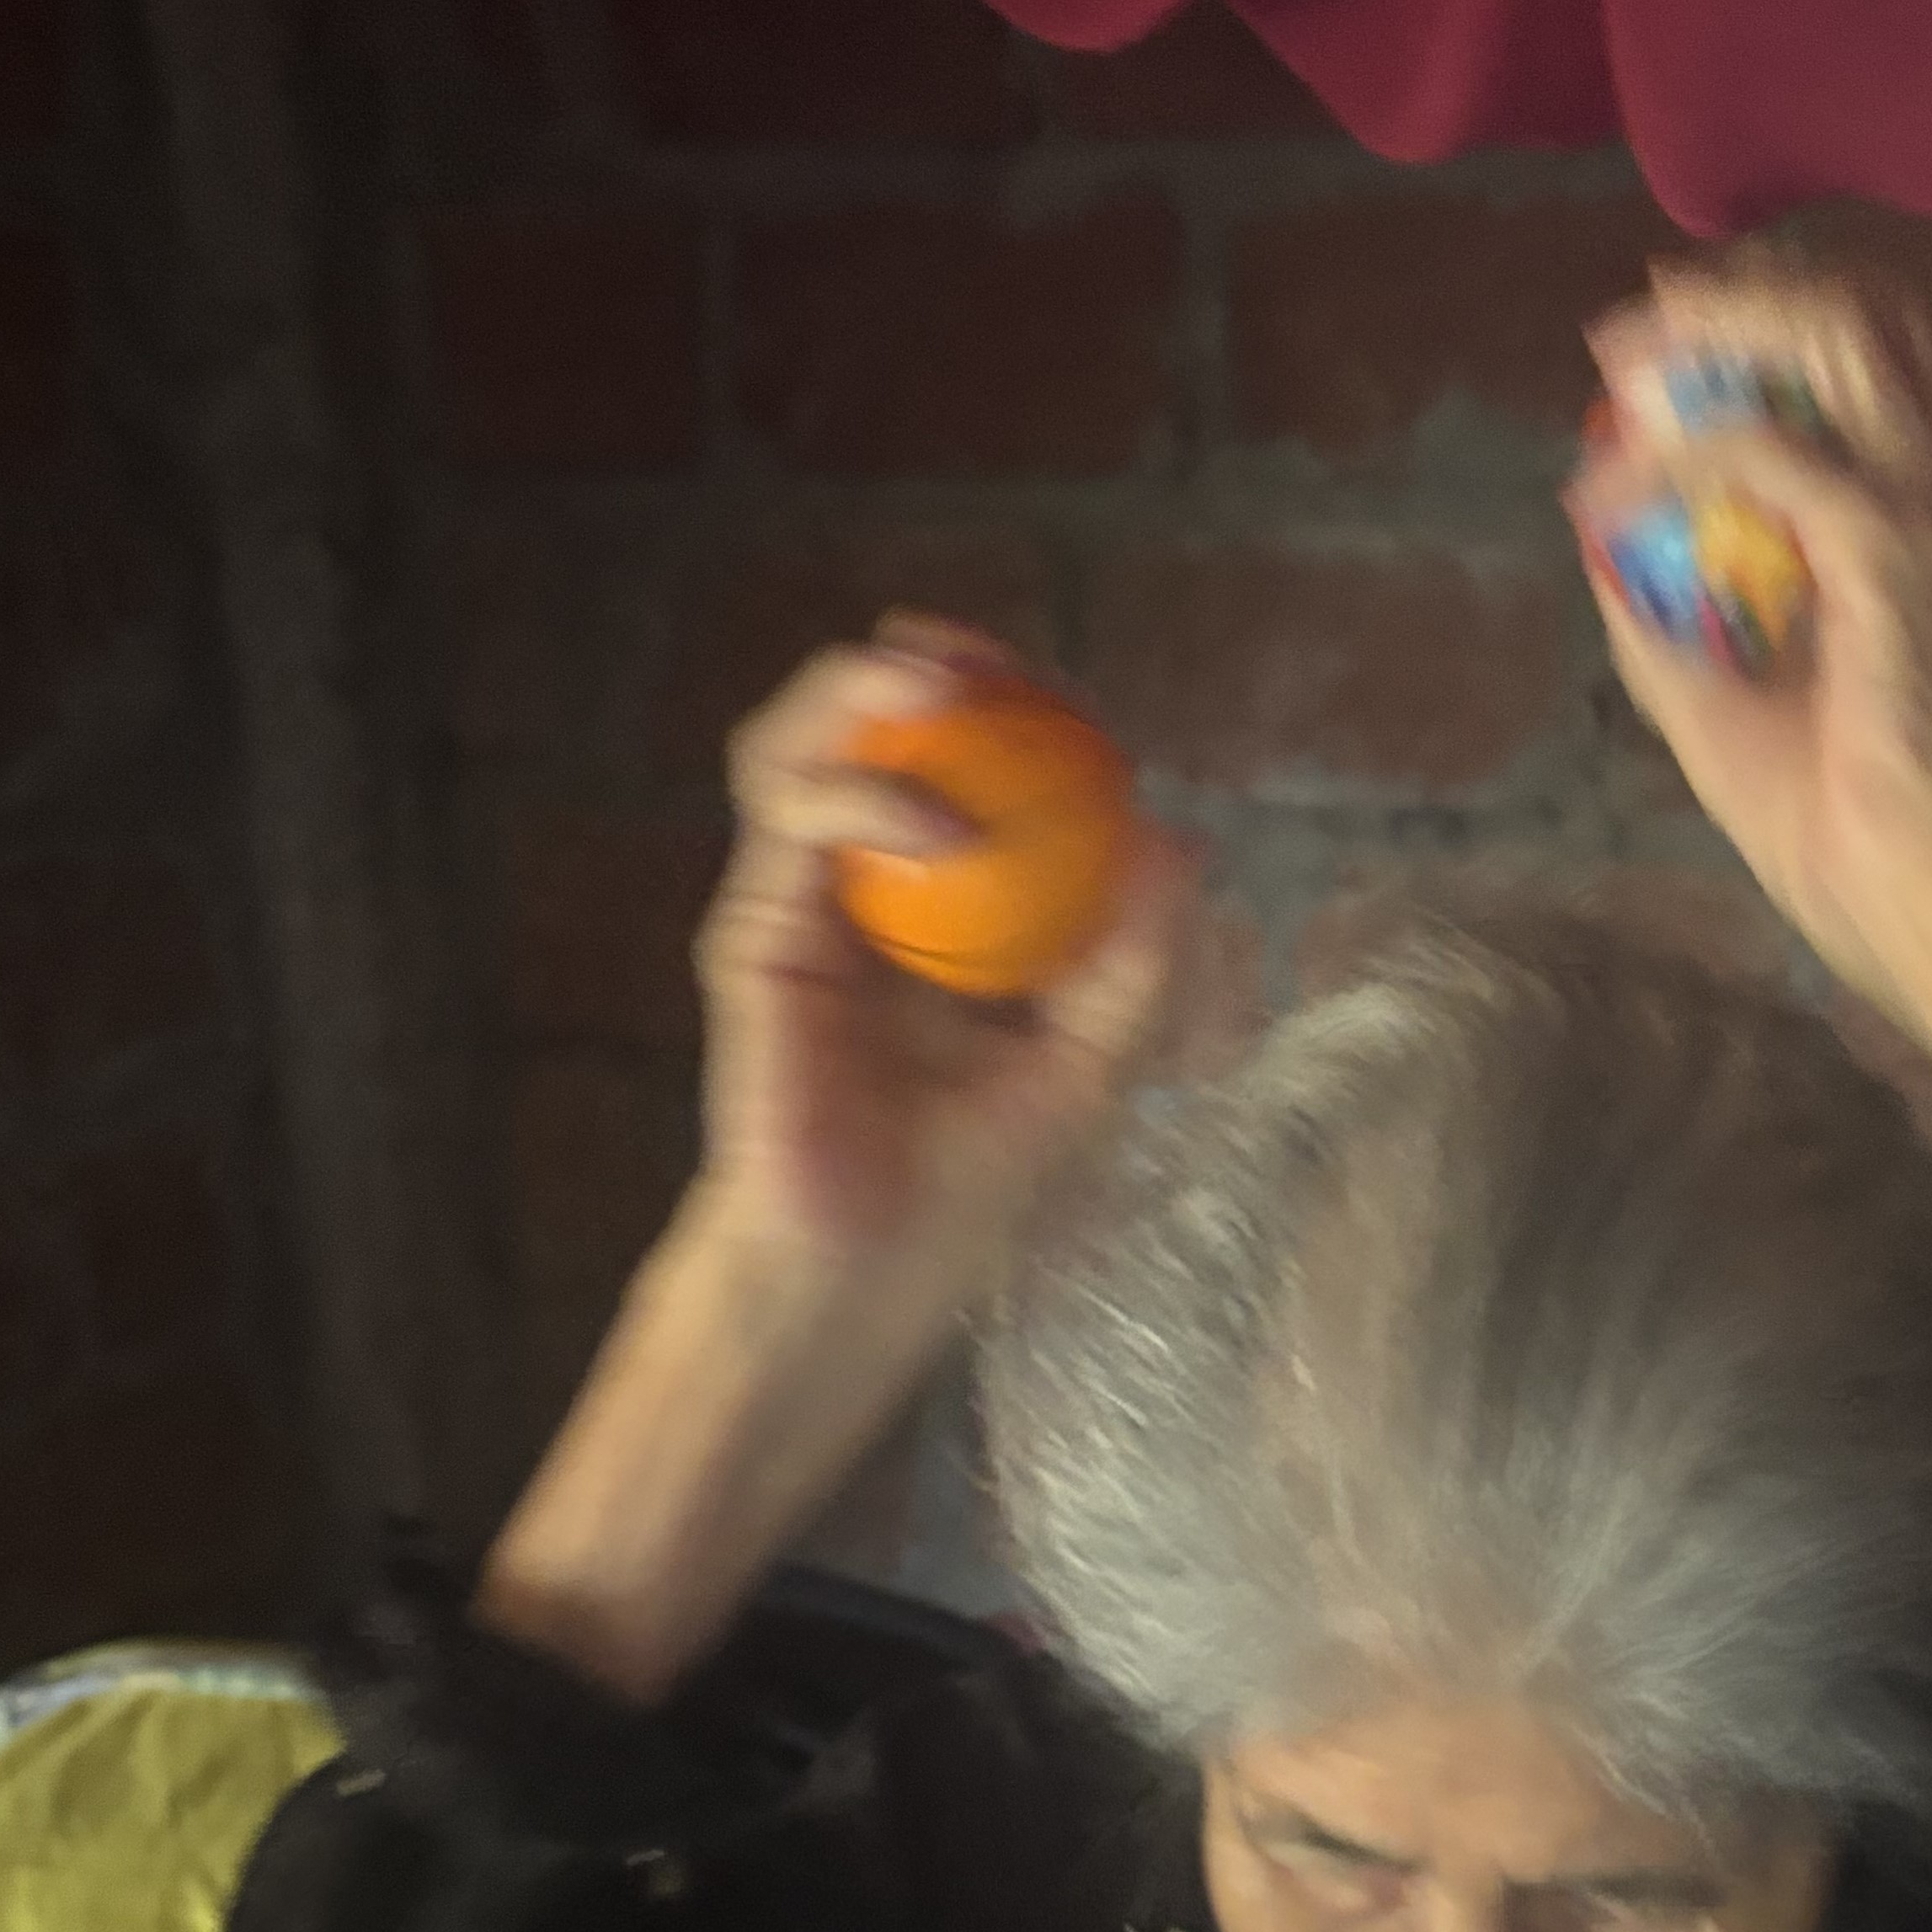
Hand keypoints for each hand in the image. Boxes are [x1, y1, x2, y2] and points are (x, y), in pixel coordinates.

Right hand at [697, 616, 1196, 1303]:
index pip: (956, 775)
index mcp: (929, 916)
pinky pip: (797, 823)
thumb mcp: (1084, 1066)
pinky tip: (942, 828)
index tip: (1065, 697)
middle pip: (868, 735)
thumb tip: (1178, 837)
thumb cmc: (961, 1196)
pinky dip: (870, 800)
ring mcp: (794, 908)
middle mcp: (851, 898)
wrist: (859, 1273)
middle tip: (983, 658)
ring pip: (798, 747)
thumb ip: (1133, 961)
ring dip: (862, 694)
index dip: (1004, 714)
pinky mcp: (753, 934)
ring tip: (940, 685)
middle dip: (922, 669)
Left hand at [1567, 261, 1931, 1042]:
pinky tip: (1617, 493)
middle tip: (1643, 318)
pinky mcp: (1889, 549)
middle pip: (1865, 319)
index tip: (1668, 354)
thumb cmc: (1860, 836)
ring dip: (1718, 333)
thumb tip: (1603, 557)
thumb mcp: (1736, 715)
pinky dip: (1679, 461)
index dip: (1769, 335)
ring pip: (1835, 339)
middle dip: (1742, 297)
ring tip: (1628, 355)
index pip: (1871, 373)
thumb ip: (1676, 633)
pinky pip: (1766, 460)